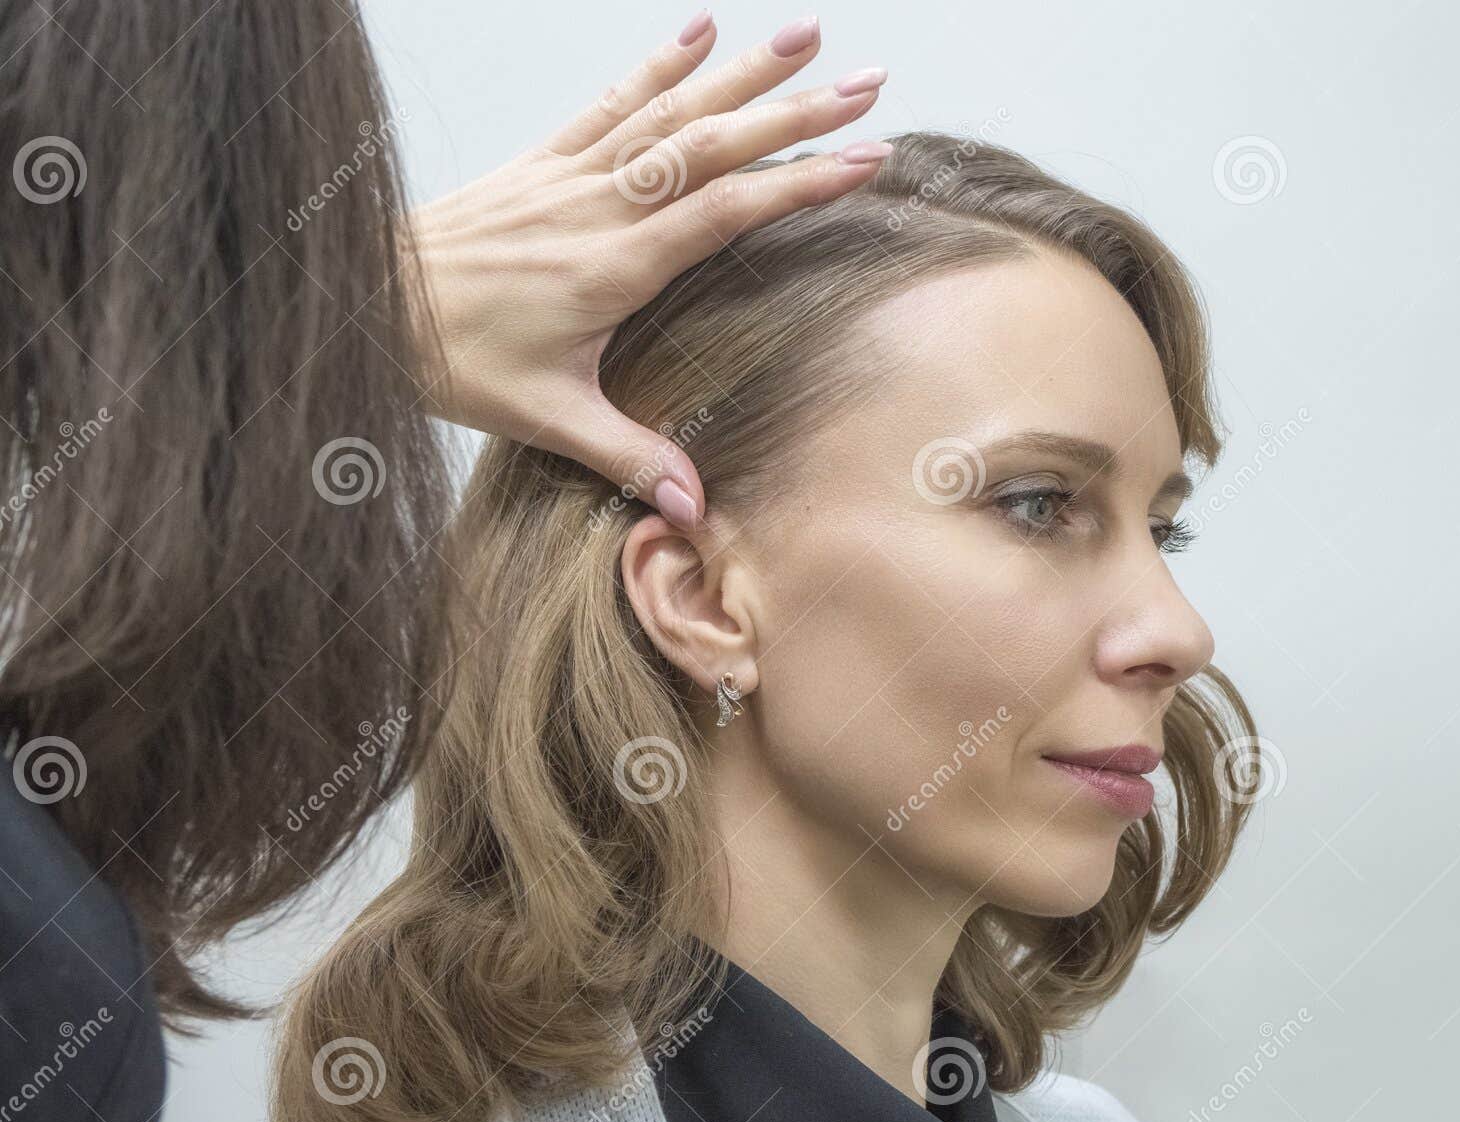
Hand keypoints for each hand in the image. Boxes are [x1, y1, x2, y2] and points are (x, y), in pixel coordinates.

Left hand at [409, 12, 889, 529]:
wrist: (363, 303)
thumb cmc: (452, 360)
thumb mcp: (546, 418)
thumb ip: (628, 457)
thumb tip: (697, 509)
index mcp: (613, 266)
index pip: (725, 211)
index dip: (800, 182)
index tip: (867, 158)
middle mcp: (600, 206)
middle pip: (713, 145)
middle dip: (797, 111)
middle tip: (871, 82)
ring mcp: (571, 175)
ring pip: (670, 110)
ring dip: (742, 70)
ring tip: (808, 33)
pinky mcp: (542, 163)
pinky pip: (609, 103)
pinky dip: (657, 64)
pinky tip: (696, 28)